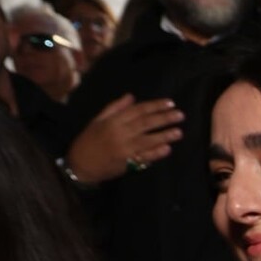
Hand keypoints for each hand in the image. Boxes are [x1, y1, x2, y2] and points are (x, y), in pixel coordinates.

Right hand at [64, 95, 182, 183]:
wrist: (81, 163)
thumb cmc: (89, 140)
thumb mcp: (97, 120)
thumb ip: (115, 108)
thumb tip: (131, 96)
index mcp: (113, 121)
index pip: (138, 110)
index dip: (155, 106)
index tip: (170, 103)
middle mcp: (120, 133)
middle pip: (145, 123)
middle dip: (164, 118)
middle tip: (180, 115)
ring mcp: (125, 148)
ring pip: (148, 140)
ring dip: (164, 136)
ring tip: (179, 132)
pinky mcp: (128, 162)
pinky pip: (144, 157)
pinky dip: (156, 153)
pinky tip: (168, 149)